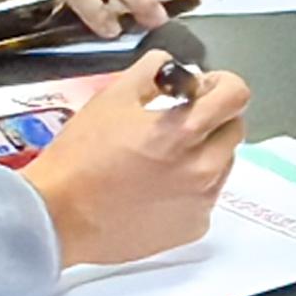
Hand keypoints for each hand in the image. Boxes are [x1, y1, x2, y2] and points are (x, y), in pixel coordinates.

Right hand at [23, 56, 251, 268]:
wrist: (58, 216)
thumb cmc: (80, 156)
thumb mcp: (112, 98)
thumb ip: (152, 72)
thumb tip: (176, 68)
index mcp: (184, 132)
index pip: (237, 95)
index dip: (222, 85)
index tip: (203, 89)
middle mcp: (202, 168)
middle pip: (234, 129)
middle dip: (213, 118)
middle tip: (179, 121)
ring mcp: (201, 201)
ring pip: (223, 164)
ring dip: (204, 152)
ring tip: (164, 157)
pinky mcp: (194, 227)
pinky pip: (207, 196)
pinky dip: (192, 187)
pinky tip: (158, 187)